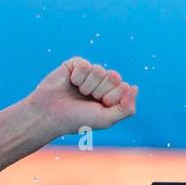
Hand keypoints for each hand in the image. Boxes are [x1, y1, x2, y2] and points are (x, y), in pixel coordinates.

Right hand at [24, 57, 138, 136]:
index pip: (124, 87)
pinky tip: (70, 83)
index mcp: (111, 96)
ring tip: (77, 92)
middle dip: (100, 90)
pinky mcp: (77, 64)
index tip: (98, 106)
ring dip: (87, 85)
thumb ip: (126, 108)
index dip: (111, 97)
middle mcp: (102, 83)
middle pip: (114, 76)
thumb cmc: (77, 120)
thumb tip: (135, 87)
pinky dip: (78, 76)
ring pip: (99, 70)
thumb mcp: (106, 120)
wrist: (49, 114)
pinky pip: (86, 64)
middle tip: (87, 99)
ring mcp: (90, 73)